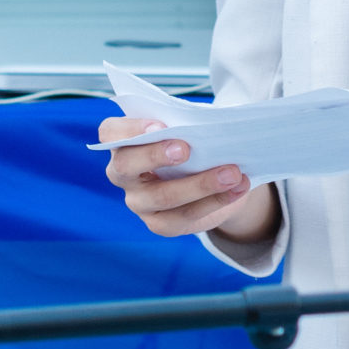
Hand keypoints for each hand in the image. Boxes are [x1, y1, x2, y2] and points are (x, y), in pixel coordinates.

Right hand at [99, 116, 279, 242]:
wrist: (210, 175)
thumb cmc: (194, 141)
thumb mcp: (189, 128)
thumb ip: (189, 125)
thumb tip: (211, 126)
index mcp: (123, 142)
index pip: (111, 132)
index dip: (130, 128)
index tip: (160, 124)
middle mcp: (122, 174)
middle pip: (126, 166)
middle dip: (155, 156)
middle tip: (185, 149)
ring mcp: (139, 202)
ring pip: (162, 196)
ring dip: (200, 184)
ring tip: (232, 173)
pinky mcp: (160, 223)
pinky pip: (186, 216)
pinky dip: (216, 201)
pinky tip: (238, 188)